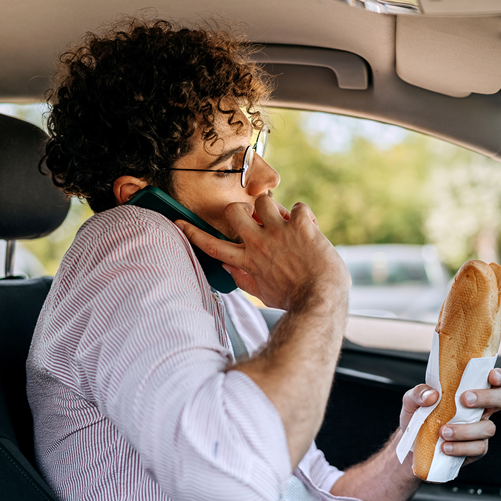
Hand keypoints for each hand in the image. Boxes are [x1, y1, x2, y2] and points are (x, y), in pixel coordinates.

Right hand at [175, 196, 348, 310]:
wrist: (321, 298)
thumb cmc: (293, 299)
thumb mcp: (263, 294)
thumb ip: (243, 279)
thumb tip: (227, 268)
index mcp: (248, 260)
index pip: (213, 245)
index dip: (193, 233)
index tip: (179, 222)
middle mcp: (259, 243)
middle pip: (233, 210)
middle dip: (240, 209)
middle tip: (253, 218)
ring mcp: (280, 232)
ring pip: (264, 201)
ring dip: (274, 209)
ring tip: (284, 223)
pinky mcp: (301, 225)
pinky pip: (298, 207)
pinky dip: (304, 216)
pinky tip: (310, 229)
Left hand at [400, 368, 500, 466]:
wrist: (413, 445)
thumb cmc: (419, 417)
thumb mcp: (412, 401)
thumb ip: (419, 393)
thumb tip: (431, 394)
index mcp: (469, 391)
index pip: (492, 379)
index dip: (498, 376)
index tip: (491, 376)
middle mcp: (479, 409)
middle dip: (487, 398)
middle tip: (464, 400)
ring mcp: (479, 429)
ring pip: (488, 428)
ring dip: (466, 429)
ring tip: (443, 431)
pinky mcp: (475, 448)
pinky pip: (478, 448)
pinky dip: (461, 448)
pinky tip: (446, 447)